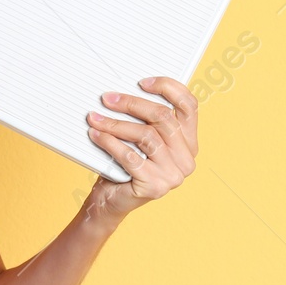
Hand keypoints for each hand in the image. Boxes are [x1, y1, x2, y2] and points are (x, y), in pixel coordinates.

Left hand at [81, 76, 198, 220]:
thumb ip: (146, 119)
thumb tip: (127, 89)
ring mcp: (174, 175)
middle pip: (164, 118)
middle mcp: (187, 159)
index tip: (142, 83)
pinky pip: (130, 156)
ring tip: (96, 119)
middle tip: (108, 99)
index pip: (189, 106)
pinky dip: (110, 143)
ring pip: (146, 136)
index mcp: (189, 143)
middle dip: (132, 104)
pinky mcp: (155, 186)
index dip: (168, 88)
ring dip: (116, 124)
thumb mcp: (141, 138)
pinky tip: (97, 135)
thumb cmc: (125, 166)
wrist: (111, 201)